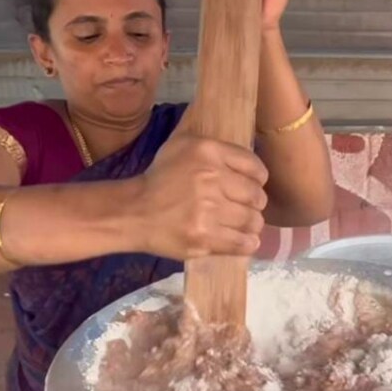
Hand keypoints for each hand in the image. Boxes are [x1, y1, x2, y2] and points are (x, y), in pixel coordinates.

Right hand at [136, 134, 268, 258]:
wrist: (133, 212)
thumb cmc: (160, 178)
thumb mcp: (184, 146)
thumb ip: (217, 149)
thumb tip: (251, 158)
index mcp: (208, 152)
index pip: (255, 167)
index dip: (258, 180)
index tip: (251, 186)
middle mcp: (211, 178)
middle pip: (257, 196)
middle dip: (254, 204)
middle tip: (243, 208)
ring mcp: (209, 210)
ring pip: (253, 221)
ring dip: (250, 225)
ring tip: (241, 225)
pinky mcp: (205, 237)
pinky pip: (243, 243)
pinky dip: (247, 243)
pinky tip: (241, 240)